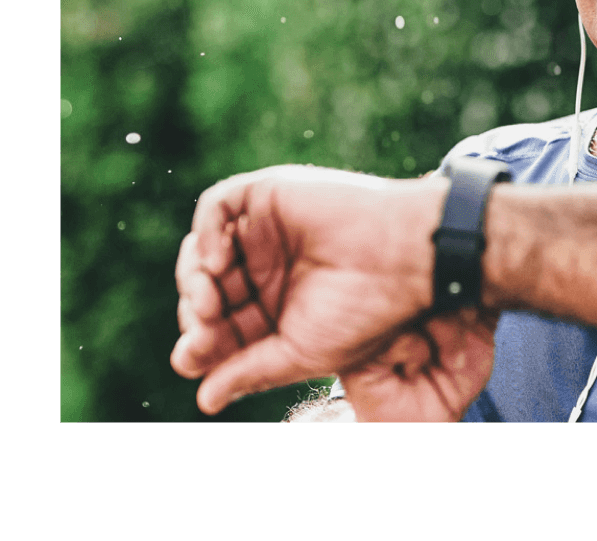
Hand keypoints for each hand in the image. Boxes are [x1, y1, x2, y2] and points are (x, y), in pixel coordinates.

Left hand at [170, 166, 497, 421]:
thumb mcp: (300, 353)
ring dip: (193, 275)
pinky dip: (206, 232)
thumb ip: (250, 371)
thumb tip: (204, 400)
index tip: (195, 356)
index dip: (199, 341)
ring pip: (203, 248)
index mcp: (277, 306)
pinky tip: (218, 260)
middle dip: (196, 310)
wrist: (403, 260)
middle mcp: (268, 267)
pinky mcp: (270, 195)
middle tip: (208, 322)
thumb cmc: (364, 310)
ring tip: (210, 296)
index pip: (219, 325)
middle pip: (205, 287)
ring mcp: (266, 229)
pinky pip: (216, 205)